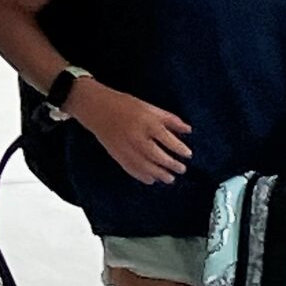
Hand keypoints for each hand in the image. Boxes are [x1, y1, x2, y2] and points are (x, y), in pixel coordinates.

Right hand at [76, 84, 193, 185]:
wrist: (97, 109)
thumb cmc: (125, 105)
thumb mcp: (150, 107)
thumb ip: (169, 119)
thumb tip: (188, 130)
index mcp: (147, 123)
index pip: (168, 140)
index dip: (180, 149)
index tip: (188, 155)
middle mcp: (137, 137)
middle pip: (158, 156)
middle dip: (171, 165)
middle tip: (182, 169)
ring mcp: (126, 148)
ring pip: (146, 167)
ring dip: (160, 175)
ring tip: (170, 178)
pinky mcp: (117, 155)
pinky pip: (132, 169)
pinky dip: (143, 177)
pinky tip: (152, 179)